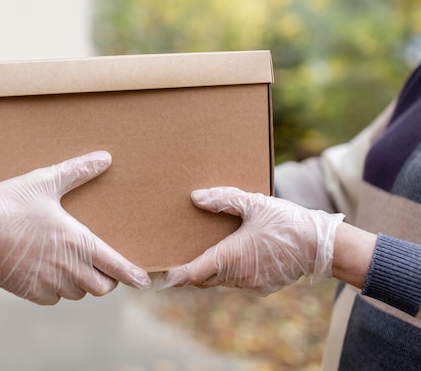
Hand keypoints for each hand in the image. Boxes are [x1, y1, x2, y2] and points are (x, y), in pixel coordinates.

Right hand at [0, 151, 150, 304]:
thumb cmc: (10, 203)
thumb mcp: (45, 181)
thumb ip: (78, 171)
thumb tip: (105, 157)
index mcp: (77, 241)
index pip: (115, 265)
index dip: (133, 275)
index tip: (145, 281)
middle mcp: (67, 267)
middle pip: (101, 287)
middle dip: (105, 279)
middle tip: (98, 265)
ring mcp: (48, 282)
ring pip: (78, 294)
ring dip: (79, 284)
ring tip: (70, 266)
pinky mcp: (29, 292)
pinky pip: (53, 299)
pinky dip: (55, 291)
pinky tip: (47, 274)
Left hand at [155, 187, 343, 294]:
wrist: (324, 246)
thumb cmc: (288, 222)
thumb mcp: (255, 204)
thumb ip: (224, 199)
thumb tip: (195, 197)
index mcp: (232, 256)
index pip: (194, 273)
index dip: (176, 276)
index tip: (161, 277)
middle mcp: (238, 275)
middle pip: (204, 279)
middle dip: (190, 272)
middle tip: (176, 261)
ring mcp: (251, 284)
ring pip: (221, 281)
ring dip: (211, 270)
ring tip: (204, 252)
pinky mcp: (263, 287)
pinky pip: (238, 282)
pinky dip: (230, 272)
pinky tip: (233, 256)